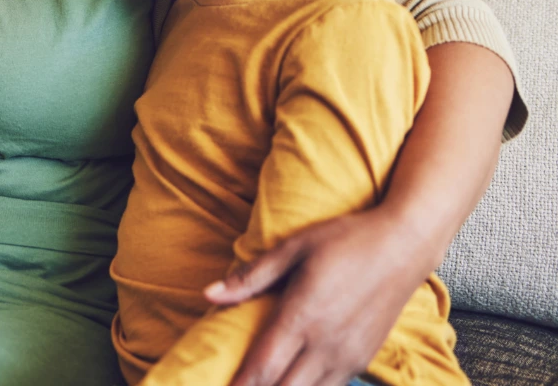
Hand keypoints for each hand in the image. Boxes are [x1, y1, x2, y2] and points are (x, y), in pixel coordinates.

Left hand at [205, 208, 429, 385]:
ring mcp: (348, 357)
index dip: (240, 385)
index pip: (263, 366)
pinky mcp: (363, 360)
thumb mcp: (294, 248)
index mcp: (302, 315)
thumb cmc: (343, 240)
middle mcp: (325, 344)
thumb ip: (251, 276)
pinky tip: (295, 383)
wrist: (402, 247)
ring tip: (263, 385)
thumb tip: (209, 293)